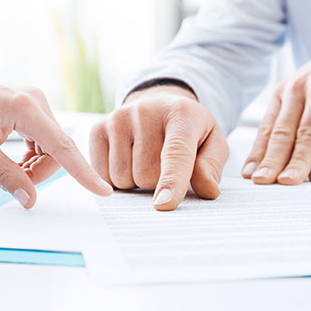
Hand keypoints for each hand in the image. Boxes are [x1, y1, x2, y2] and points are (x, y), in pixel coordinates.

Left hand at [0, 66, 111, 207]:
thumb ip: (6, 174)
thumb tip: (29, 200)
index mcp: (24, 107)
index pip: (62, 146)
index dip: (83, 172)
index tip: (103, 190)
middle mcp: (35, 100)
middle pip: (56, 150)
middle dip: (38, 173)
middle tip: (7, 185)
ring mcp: (33, 101)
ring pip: (50, 147)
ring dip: (34, 166)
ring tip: (3, 173)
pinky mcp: (28, 105)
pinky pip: (42, 139)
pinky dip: (31, 156)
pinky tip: (11, 160)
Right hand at [90, 84, 228, 210]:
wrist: (159, 106)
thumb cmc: (188, 130)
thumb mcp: (212, 143)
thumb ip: (211, 166)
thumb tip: (207, 190)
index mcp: (182, 114)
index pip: (175, 153)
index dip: (171, 181)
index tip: (164, 204)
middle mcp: (146, 111)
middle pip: (146, 174)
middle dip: (157, 183)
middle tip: (164, 166)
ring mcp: (119, 118)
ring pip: (122, 178)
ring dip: (136, 182)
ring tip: (146, 161)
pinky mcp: (98, 128)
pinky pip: (102, 175)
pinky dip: (116, 180)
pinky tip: (127, 161)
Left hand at [242, 24, 310, 184]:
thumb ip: (299, 120)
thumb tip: (286, 157)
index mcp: (286, 91)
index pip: (268, 129)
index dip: (258, 154)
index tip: (249, 175)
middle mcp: (299, 89)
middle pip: (283, 132)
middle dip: (271, 161)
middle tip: (262, 182)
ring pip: (307, 134)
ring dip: (297, 162)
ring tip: (289, 182)